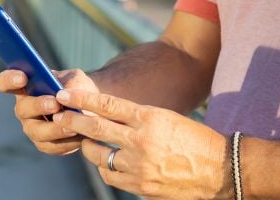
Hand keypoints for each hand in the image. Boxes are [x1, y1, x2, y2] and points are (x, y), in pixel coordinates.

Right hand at [0, 68, 98, 155]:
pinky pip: (50, 146)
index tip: (23, 78)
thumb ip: (69, 83)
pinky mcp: (43, 144)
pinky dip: (65, 142)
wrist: (90, 109)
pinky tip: (77, 135)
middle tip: (55, 104)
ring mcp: (32, 127)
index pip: (6, 82)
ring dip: (54, 129)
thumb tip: (63, 93)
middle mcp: (24, 108)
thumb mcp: (76, 79)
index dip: (10, 80)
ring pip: (36, 131)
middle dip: (38, 106)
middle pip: (22, 109)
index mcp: (25, 86)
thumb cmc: (77, 89)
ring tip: (72, 126)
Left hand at [54, 89, 227, 199]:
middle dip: (73, 121)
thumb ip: (139, 118)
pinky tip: (105, 161)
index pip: (108, 105)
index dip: (83, 99)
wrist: (221, 171)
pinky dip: (105, 167)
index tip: (64, 94)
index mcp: (151, 118)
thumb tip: (109, 116)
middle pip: (96, 129)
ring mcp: (140, 166)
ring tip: (83, 140)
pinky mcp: (141, 186)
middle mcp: (142, 141)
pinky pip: (111, 175)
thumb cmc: (196, 140)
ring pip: (99, 155)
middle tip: (58, 115)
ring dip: (87, 146)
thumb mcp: (169, 118)